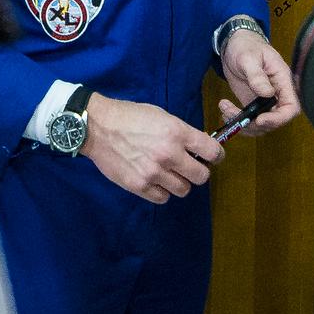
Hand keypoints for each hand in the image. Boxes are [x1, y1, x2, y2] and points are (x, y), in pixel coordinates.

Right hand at [78, 93, 222, 202]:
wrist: (97, 126)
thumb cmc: (130, 116)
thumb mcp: (161, 115)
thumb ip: (181, 132)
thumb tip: (198, 147)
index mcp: (176, 133)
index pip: (212, 151)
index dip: (216, 155)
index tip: (212, 157)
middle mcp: (169, 154)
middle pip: (201, 176)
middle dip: (199, 171)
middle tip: (189, 167)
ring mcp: (153, 173)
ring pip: (183, 190)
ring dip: (179, 183)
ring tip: (169, 174)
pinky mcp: (139, 186)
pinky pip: (162, 198)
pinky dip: (162, 191)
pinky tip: (155, 180)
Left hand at [218, 31, 299, 135]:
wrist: (234, 44)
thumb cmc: (245, 45)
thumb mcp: (248, 57)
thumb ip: (257, 75)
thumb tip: (267, 93)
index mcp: (282, 80)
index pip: (291, 107)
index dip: (279, 118)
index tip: (259, 120)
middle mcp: (277, 93)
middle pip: (277, 120)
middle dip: (257, 125)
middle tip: (236, 118)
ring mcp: (265, 101)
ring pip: (262, 124)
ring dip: (244, 125)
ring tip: (226, 111)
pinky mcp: (253, 104)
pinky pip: (250, 120)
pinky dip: (238, 122)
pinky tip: (225, 110)